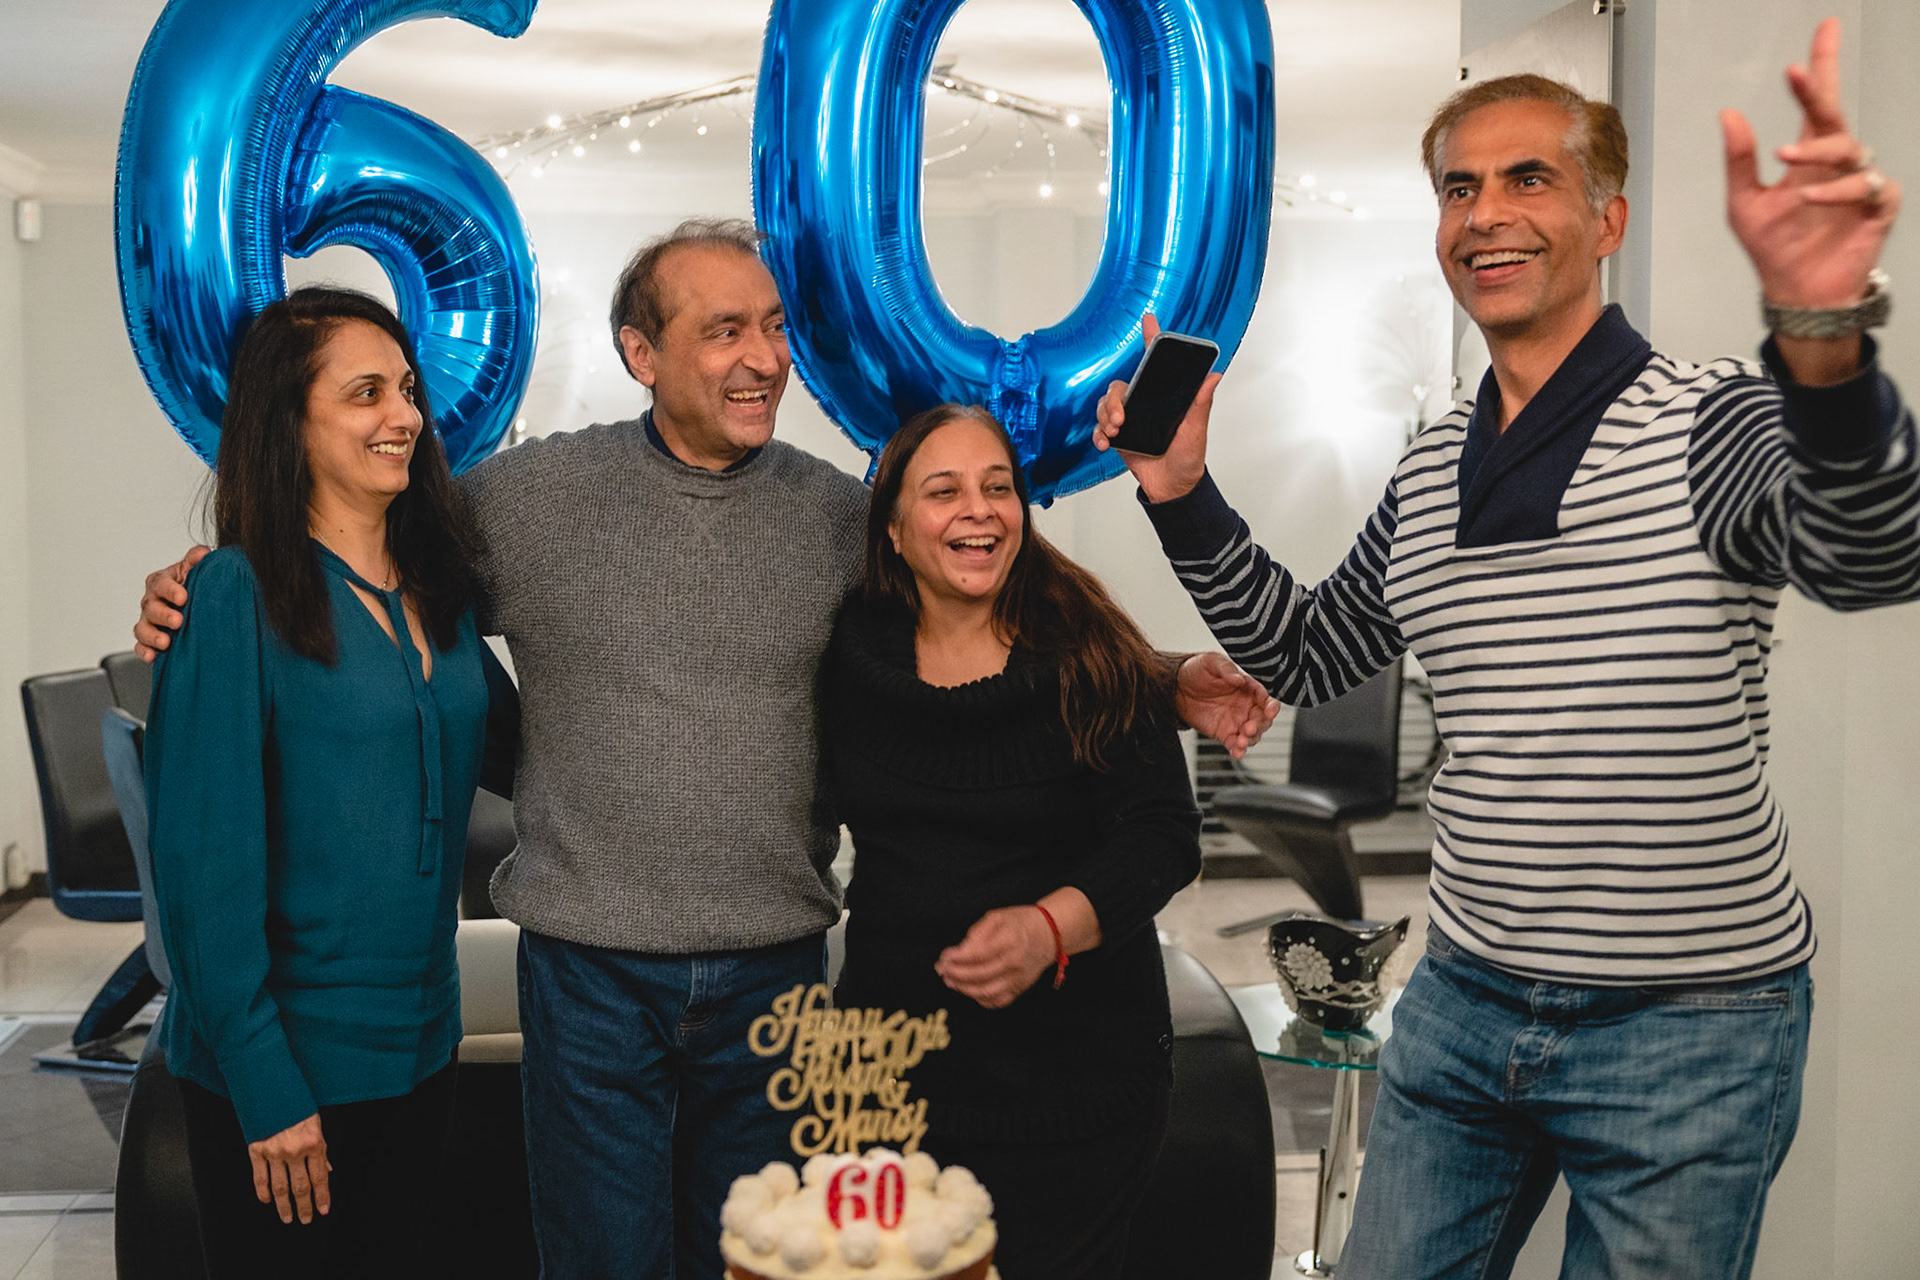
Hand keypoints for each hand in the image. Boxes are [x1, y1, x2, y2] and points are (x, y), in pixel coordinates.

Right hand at [134, 545, 209, 660]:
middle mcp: (152, 600)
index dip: (170, 590)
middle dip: (164, 615)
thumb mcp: (196, 571)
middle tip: (178, 621)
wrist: (197, 607)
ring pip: (142, 627)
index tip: (183, 597)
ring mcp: (148, 620)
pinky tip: (152, 656)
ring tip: (166, 642)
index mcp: (162, 582)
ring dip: (152, 635)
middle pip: (150, 607)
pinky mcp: (148, 639)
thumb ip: (197, 561)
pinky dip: (144, 651)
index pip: (161, 583)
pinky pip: (140, 645)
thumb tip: (202, 553)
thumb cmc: (194, 587)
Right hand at [248, 1113, 329, 1224]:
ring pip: (280, 1187)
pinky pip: (259, 1177)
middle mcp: (295, 1150)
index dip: (322, 1196)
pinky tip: (266, 1201)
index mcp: (314, 1142)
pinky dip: (262, 1192)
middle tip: (306, 1219)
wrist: (271, 1086)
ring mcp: (274, 1152)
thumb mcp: (317, 1123)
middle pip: (301, 1187)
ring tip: (287, 1218)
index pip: (320, 1177)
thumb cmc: (297, 1103)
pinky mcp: (256, 1150)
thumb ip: (321, 1149)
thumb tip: (327, 1171)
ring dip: (284, 1206)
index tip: (324, 1210)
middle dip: (304, 1206)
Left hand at [935, 907, 1055, 1008]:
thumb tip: (960, 951)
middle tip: (942, 969)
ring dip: (964, 989)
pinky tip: (968, 989)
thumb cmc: (1020, 923)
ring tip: (950, 981)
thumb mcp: (998, 917)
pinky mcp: (1020, 989)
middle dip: (956, 974)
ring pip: (986, 992)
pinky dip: (980, 999)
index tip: (944, 956)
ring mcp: (1018, 979)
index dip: (958, 958)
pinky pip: (997, 1001)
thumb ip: (977, 933)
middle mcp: (1015, 963)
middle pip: (979, 975)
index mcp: (1009, 941)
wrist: (1049, 935)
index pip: (978, 954)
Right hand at [1091, 313, 1221, 503]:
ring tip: (1115, 431)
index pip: (1156, 364)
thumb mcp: (1196, 431)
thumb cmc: (1188, 458)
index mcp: (1164, 398)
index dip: (1152, 339)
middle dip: (1114, 399)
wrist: (1173, 488)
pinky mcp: (1119, 438)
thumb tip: (1213, 377)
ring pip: (1105, 405)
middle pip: (1119, 387)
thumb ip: (1200, 404)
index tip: (1149, 319)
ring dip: (1105, 416)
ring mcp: (1130, 420)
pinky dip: (1098, 434)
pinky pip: (1100, 428)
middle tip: (1122, 417)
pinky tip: (1104, 443)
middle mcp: (1144, 405)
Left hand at [1176, 652, 1279, 758]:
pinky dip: (1238, 750)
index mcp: (1248, 688)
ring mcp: (1236, 721)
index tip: (1270, 711)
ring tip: (1241, 741)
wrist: (1176, 687)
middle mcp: (1246, 706)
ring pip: (1252, 735)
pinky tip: (1237, 752)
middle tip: (1249, 727)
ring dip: (1250, 739)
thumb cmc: (1197, 670)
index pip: (1266, 699)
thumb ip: (1227, 669)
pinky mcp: (1224, 733)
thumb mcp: (1211, 662)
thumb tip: (1240, 679)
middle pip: (1263, 720)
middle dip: (1260, 725)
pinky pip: (1235, 744)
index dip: (1272, 706)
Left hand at [1722, 19, 1899, 318]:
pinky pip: (1867, 187)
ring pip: (1850, 148)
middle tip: (1800, 72)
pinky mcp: (1875, 209)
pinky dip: (1838, 190)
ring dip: (1817, 150)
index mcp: (1808, 154)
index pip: (1817, 101)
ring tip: (1785, 157)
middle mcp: (1836, 163)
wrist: (1796, 292)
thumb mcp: (1745, 202)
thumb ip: (1739, 160)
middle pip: (1835, 113)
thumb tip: (1729, 114)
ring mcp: (1857, 183)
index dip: (1821, 67)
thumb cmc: (1774, 247)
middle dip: (1821, 88)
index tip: (1824, 29)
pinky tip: (1809, 196)